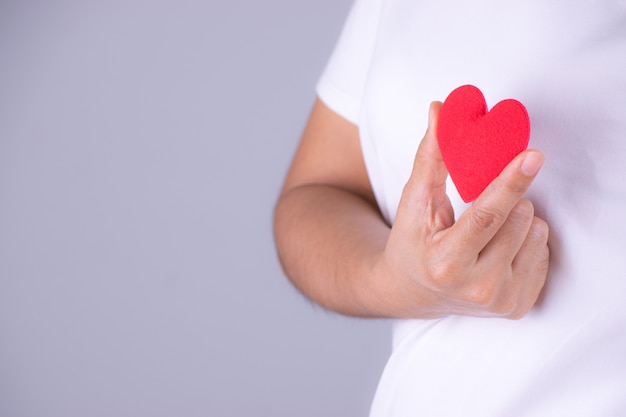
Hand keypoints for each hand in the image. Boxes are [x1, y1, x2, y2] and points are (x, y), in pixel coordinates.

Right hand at [380, 102, 549, 318]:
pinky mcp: (518, 306)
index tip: (532, 155)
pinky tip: (498, 250)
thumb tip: (440, 110)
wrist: (412, 292)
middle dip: (508, 199)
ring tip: (488, 232)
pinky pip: (545, 252)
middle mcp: (476, 288)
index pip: (486, 216)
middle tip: (480, 208)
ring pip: (538, 232)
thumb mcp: (414, 201)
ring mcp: (500, 300)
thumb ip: (430, 156)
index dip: (510, 182)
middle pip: (520, 218)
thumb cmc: (412, 242)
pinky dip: (526, 241)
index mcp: (445, 263)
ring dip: (519, 219)